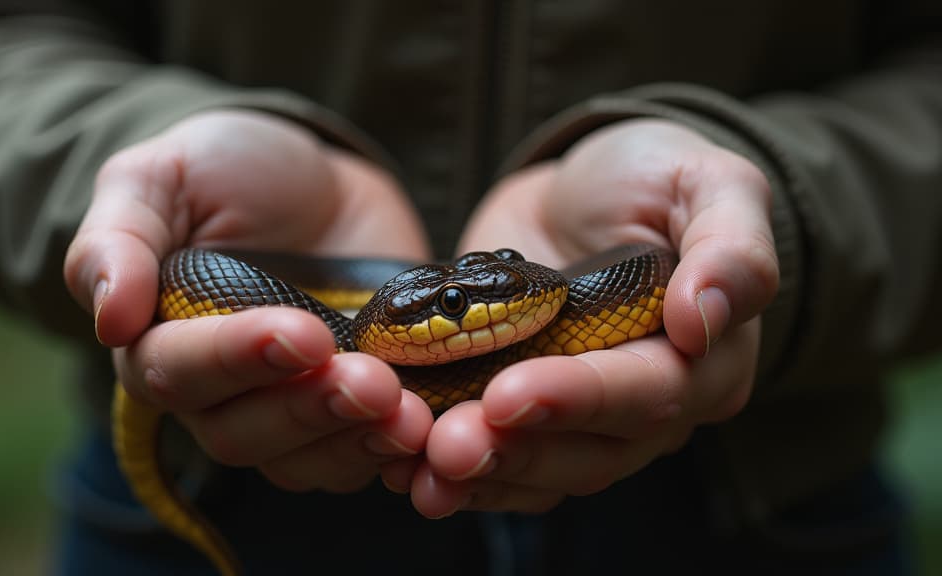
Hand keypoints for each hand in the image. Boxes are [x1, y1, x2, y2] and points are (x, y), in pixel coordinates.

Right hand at [64, 110, 432, 491]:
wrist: (321, 185)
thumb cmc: (230, 172)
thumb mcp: (163, 176)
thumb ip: (120, 237)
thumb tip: (109, 317)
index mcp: (160, 340)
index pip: (177, 372)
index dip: (237, 359)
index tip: (302, 334)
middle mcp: (219, 394)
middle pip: (243, 434)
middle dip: (308, 409)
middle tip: (372, 381)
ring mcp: (289, 409)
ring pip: (305, 461)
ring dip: (356, 441)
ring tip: (408, 412)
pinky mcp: (352, 412)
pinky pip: (362, 456)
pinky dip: (395, 452)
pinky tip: (429, 432)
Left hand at [391, 119, 777, 516]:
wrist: (582, 192)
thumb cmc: (655, 179)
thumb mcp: (708, 184)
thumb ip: (730, 245)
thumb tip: (704, 316)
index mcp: (706, 360)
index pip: (648, 393)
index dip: (580, 398)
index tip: (512, 395)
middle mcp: (648, 407)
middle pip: (588, 453)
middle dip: (515, 450)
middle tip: (447, 446)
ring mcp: (583, 419)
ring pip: (539, 471)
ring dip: (477, 475)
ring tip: (416, 466)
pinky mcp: (525, 412)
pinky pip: (499, 461)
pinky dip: (455, 471)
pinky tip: (404, 466)